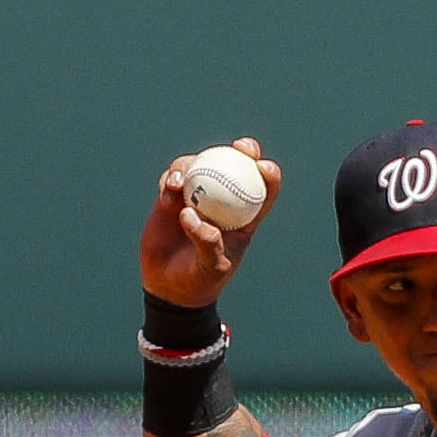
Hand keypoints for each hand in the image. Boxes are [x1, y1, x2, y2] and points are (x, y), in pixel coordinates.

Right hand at [139, 138, 283, 307]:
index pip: (262, 192)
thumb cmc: (199, 280)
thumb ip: (207, 242)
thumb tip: (193, 214)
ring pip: (200, 167)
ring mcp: (196, 198)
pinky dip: (170, 180)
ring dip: (193, 165)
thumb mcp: (210, 266)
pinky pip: (172, 179)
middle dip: (244, 151)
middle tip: (241, 147)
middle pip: (236, 168)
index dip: (268, 175)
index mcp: (242, 218)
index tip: (264, 166)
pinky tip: (168, 190)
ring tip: (180, 181)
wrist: (169, 288)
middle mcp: (221, 203)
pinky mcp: (171, 199)